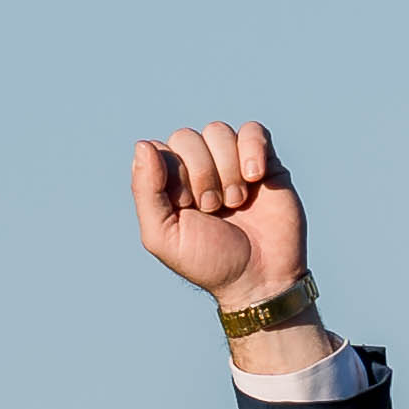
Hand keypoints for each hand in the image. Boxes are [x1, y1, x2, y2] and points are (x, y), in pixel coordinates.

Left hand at [133, 120, 304, 315]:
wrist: (259, 278)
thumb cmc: (209, 261)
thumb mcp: (164, 235)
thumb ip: (146, 191)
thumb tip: (143, 145)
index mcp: (169, 182)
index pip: (159, 150)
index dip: (174, 175)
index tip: (186, 206)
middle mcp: (198, 166)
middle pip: (187, 137)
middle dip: (200, 174)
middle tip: (213, 208)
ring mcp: (231, 160)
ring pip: (218, 131)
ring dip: (227, 169)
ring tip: (235, 202)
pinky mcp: (265, 160)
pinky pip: (253, 130)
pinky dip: (252, 150)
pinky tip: (255, 178)